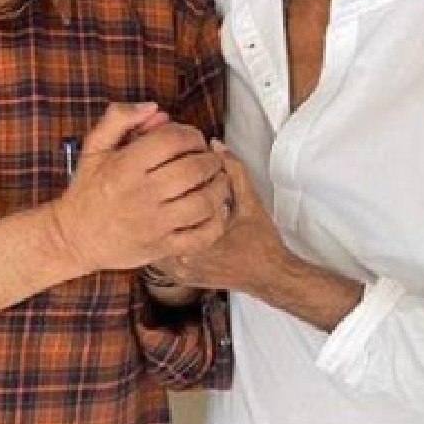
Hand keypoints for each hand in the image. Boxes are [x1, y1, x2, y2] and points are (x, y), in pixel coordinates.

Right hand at [50, 103, 232, 274]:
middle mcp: (142, 194)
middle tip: (211, 159)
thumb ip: (119, 119)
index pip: (173, 141)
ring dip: (219, 187)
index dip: (191, 135)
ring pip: (203, 202)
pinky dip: (216, 221)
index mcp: (126, 166)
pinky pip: (201, 236)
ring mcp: (154, 224)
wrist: (74, 238)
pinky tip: (216, 209)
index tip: (194, 139)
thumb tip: (154, 107)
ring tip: (218, 180)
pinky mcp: (162, 248)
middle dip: (210, 159)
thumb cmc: (87, 190)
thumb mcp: (94, 147)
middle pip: (193, 169)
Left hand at [149, 141, 289, 293]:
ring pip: (155, 242)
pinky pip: (161, 256)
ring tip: (162, 204)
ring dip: (158, 223)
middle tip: (160, 187)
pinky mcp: (180, 278)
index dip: (168, 186)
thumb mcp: (250, 202)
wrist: (269, 276)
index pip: (169, 207)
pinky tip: (169, 225)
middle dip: (158, 204)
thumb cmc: (262, 241)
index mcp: (200, 240)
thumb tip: (215, 146)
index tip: (170, 173)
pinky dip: (163, 239)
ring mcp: (180, 272)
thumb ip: (234, 171)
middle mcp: (185, 259)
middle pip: (156, 225)